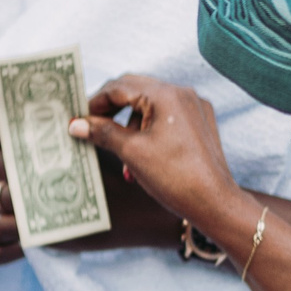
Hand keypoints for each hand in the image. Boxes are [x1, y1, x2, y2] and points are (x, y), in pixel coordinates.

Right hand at [70, 75, 249, 235]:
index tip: (78, 117)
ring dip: (129, 125)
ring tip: (120, 156)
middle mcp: (183, 93)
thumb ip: (102, 133)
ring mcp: (195, 107)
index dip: (94, 102)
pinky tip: (141, 157)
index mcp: (166, 94)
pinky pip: (167, 117)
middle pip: (135, 91)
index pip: (119, 87)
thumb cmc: (174, 177)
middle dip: (111, 111)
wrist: (215, 203)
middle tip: (90, 128)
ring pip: (150, 105)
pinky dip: (148, 130)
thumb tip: (75, 124)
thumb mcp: (131, 153)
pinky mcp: (201, 123)